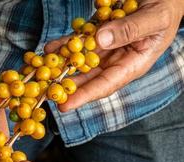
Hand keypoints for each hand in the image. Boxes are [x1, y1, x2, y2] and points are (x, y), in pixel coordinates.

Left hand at [45, 0, 183, 111]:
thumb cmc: (166, 7)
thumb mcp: (154, 18)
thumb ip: (130, 29)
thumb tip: (102, 40)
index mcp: (134, 64)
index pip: (106, 85)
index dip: (85, 96)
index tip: (64, 106)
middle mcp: (117, 60)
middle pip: (88, 78)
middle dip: (66, 86)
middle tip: (44, 93)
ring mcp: (105, 48)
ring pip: (80, 61)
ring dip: (60, 67)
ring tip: (41, 73)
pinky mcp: (97, 35)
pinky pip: (78, 42)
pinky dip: (64, 45)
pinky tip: (50, 48)